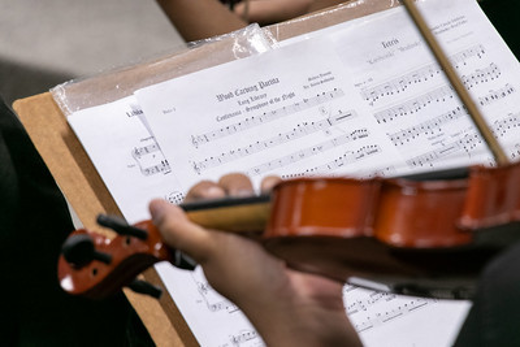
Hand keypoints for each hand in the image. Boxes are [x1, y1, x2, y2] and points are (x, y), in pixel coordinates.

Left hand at [149, 173, 361, 345]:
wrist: (300, 301)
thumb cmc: (254, 285)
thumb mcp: (209, 252)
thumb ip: (179, 228)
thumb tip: (154, 206)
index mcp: (210, 238)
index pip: (198, 199)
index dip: (203, 193)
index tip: (213, 200)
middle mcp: (233, 230)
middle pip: (226, 188)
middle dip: (233, 191)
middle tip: (239, 208)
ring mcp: (259, 225)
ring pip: (251, 187)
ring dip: (255, 192)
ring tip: (260, 213)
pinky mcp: (283, 221)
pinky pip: (277, 192)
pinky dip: (277, 192)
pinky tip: (276, 207)